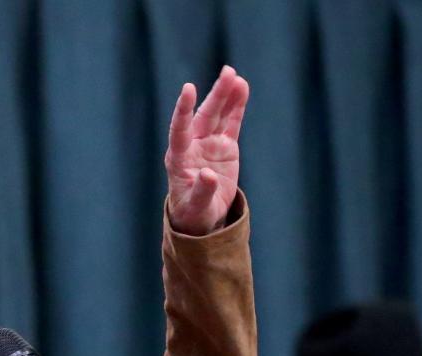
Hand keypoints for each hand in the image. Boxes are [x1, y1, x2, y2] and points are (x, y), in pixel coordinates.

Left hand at [165, 65, 249, 235]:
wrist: (202, 216)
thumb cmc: (193, 212)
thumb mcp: (196, 207)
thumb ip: (202, 191)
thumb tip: (209, 176)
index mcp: (179, 158)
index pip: (180, 129)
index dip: (184, 109)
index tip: (189, 88)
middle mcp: (193, 145)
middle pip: (205, 116)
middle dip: (216, 95)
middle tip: (228, 74)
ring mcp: (209, 143)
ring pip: (218, 115)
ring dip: (226, 95)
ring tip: (235, 77)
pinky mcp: (224, 146)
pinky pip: (231, 123)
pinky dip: (236, 107)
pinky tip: (242, 88)